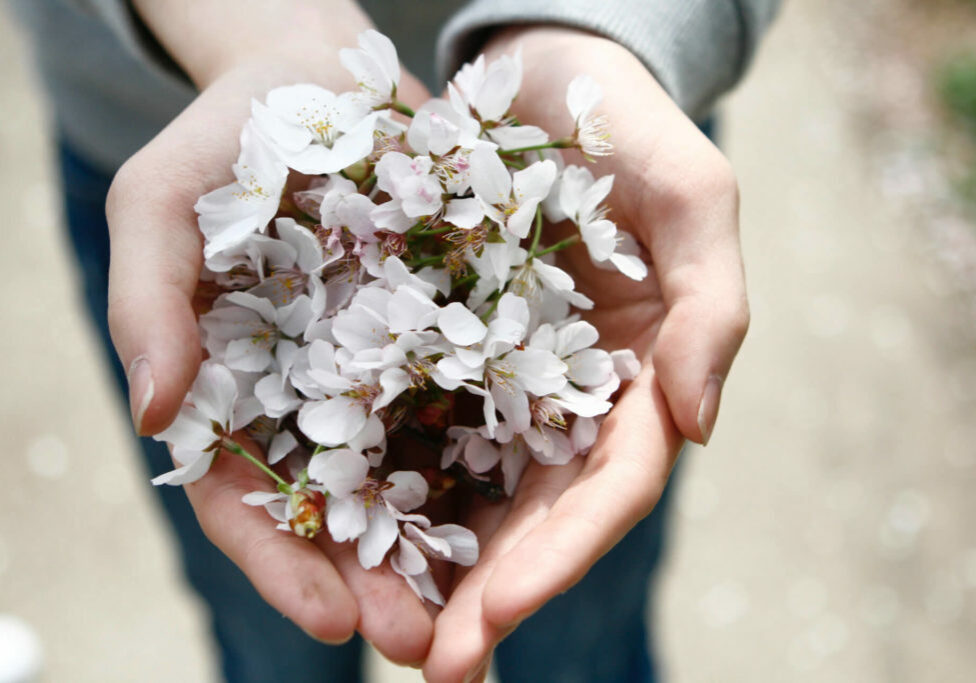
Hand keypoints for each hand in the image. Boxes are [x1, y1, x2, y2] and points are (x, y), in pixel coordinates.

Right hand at [105, 1, 437, 663]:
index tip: (330, 619)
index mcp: (234, 391)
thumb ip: (147, 303)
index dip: (280, 563)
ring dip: (447, 549)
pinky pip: (475, 401)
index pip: (244, 499)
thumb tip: (155, 413)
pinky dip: (498, 458)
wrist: (316, 76)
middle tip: (424, 646)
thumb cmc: (224, 139)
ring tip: (489, 609)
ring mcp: (383, 369)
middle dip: (377, 583)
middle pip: (339, 510)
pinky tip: (538, 503)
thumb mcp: (161, 204)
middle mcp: (312, 396)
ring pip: (414, 476)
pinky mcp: (448, 331)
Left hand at [423, 27, 748, 681]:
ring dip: (435, 568)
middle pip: (538, 516)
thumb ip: (712, 305)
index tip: (496, 614)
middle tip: (429, 663)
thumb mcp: (692, 194)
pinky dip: (391, 487)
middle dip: (490, 593)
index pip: (610, 490)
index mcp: (641, 378)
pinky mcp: (444, 350)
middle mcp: (573, 397)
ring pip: (476, 492)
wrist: (544, 76)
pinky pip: (416, 427)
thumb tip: (698, 427)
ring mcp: (507, 381)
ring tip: (381, 630)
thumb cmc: (628, 127)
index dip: (560, 558)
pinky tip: (349, 536)